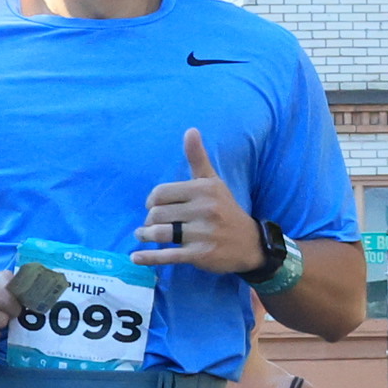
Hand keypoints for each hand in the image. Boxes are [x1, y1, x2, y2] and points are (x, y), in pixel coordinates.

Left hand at [137, 128, 258, 273]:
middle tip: (151, 224)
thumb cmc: (226, 210)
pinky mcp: (201, 254)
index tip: (154, 207)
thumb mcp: (213, 182)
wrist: (250, 244)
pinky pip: (168, 255)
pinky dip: (150, 257)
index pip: (161, 193)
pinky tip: (136, 257)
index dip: (152, 201)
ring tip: (144, 235)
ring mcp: (203, 234)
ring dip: (146, 236)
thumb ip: (198, 158)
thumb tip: (190, 130)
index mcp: (204, 189)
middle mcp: (204, 210)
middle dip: (149, 220)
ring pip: (160, 233)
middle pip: (157, 214)